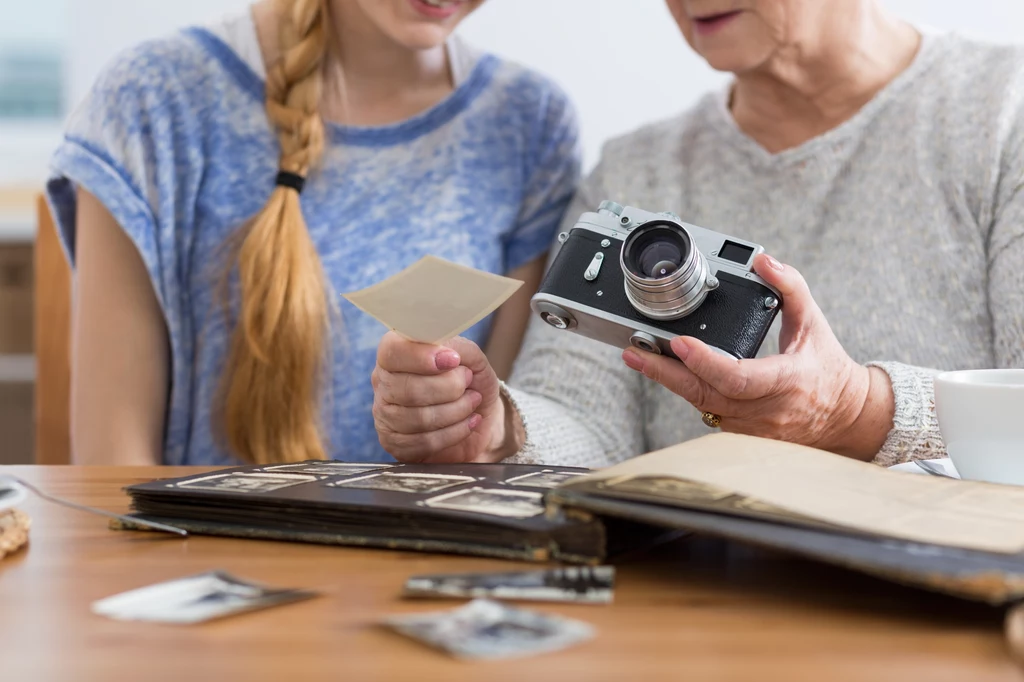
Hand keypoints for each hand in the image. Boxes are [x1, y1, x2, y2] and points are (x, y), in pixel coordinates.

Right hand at [371, 332, 514, 462]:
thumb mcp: (471, 358)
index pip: (391, 352)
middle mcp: (384, 383)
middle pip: (408, 388)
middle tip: (468, 381)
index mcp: (395, 355)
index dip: (421, 357)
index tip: (452, 360)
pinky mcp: (396, 444)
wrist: (482, 417)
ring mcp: (386, 416)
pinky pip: (425, 441)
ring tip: (473, 401)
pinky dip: (456, 431)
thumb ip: (458, 347)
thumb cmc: (471, 382)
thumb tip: (445, 351)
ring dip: (457, 409)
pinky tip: (469, 422)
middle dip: (449, 386)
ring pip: (419, 417)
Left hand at [621, 254, 894, 459]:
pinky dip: (686, 392)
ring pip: (701, 405)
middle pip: (706, 394)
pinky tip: (665, 373)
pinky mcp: (742, 435)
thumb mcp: (814, 323)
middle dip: (665, 374)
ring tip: (640, 357)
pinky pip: (707, 412)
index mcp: (787, 381)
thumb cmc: (827, 369)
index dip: (706, 362)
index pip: (738, 377)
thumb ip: (791, 287)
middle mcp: (767, 410)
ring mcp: (752, 428)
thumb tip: (764, 261)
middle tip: (635, 353)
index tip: (680, 343)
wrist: (845, 417)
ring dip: (670, 382)